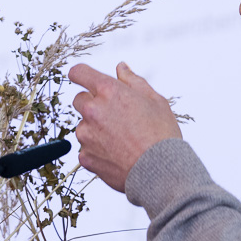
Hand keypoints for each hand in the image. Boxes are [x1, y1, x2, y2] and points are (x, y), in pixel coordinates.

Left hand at [69, 62, 181, 192]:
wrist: (161, 172)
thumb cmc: (162, 135)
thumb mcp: (155, 100)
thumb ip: (133, 81)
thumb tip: (121, 68)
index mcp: (109, 91)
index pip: (79, 73)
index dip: (81, 74)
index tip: (83, 78)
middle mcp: (92, 110)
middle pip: (79, 100)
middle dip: (93, 104)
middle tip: (116, 116)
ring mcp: (86, 135)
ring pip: (84, 126)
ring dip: (96, 129)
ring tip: (122, 140)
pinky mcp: (85, 157)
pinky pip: (86, 149)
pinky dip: (98, 151)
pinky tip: (118, 155)